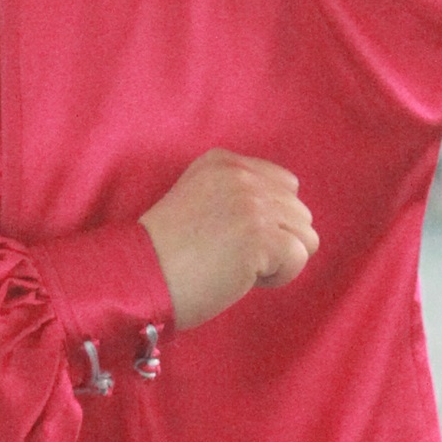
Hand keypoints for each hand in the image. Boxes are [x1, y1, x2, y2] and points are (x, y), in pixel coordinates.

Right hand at [140, 149, 317, 329]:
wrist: (136, 276)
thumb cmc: (164, 254)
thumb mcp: (198, 200)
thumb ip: (239, 195)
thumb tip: (291, 219)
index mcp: (223, 161)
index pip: (284, 185)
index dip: (267, 219)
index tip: (230, 237)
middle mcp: (240, 175)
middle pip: (299, 211)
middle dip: (275, 241)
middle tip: (231, 257)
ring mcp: (251, 204)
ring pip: (305, 236)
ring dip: (278, 260)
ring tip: (237, 267)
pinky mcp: (259, 236)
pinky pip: (299, 258)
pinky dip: (278, 277)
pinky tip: (242, 280)